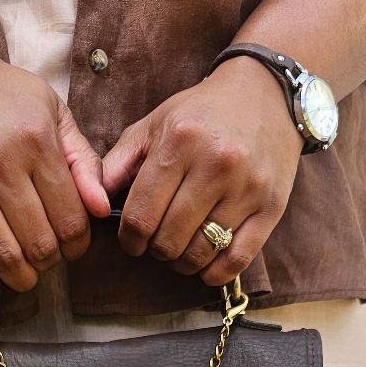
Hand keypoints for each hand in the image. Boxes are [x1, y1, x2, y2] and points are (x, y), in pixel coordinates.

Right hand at [0, 28, 109, 290]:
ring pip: (2, 255)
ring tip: (23, 269)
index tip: (72, 244)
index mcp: (36, 143)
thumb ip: (83, 160)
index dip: (78, 245)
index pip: (72, 221)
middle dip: (51, 262)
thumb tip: (102, 209)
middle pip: (40, 245)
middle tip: (47, 256)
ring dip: (19, 275)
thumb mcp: (51, 110)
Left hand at [101, 58, 304, 285]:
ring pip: (200, 254)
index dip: (129, 239)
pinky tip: (205, 263)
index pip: (141, 216)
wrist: (266, 94)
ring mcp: (247, 188)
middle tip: (157, 242)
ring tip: (179, 249)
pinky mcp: (271, 207)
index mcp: (180, 142)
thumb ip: (119, 163)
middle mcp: (216, 165)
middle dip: (155, 250)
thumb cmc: (202, 112)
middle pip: (169, 240)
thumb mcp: (155, 124)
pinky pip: (236, 260)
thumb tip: (94, 204)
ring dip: (182, 262)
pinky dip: (214, 272)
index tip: (131, 241)